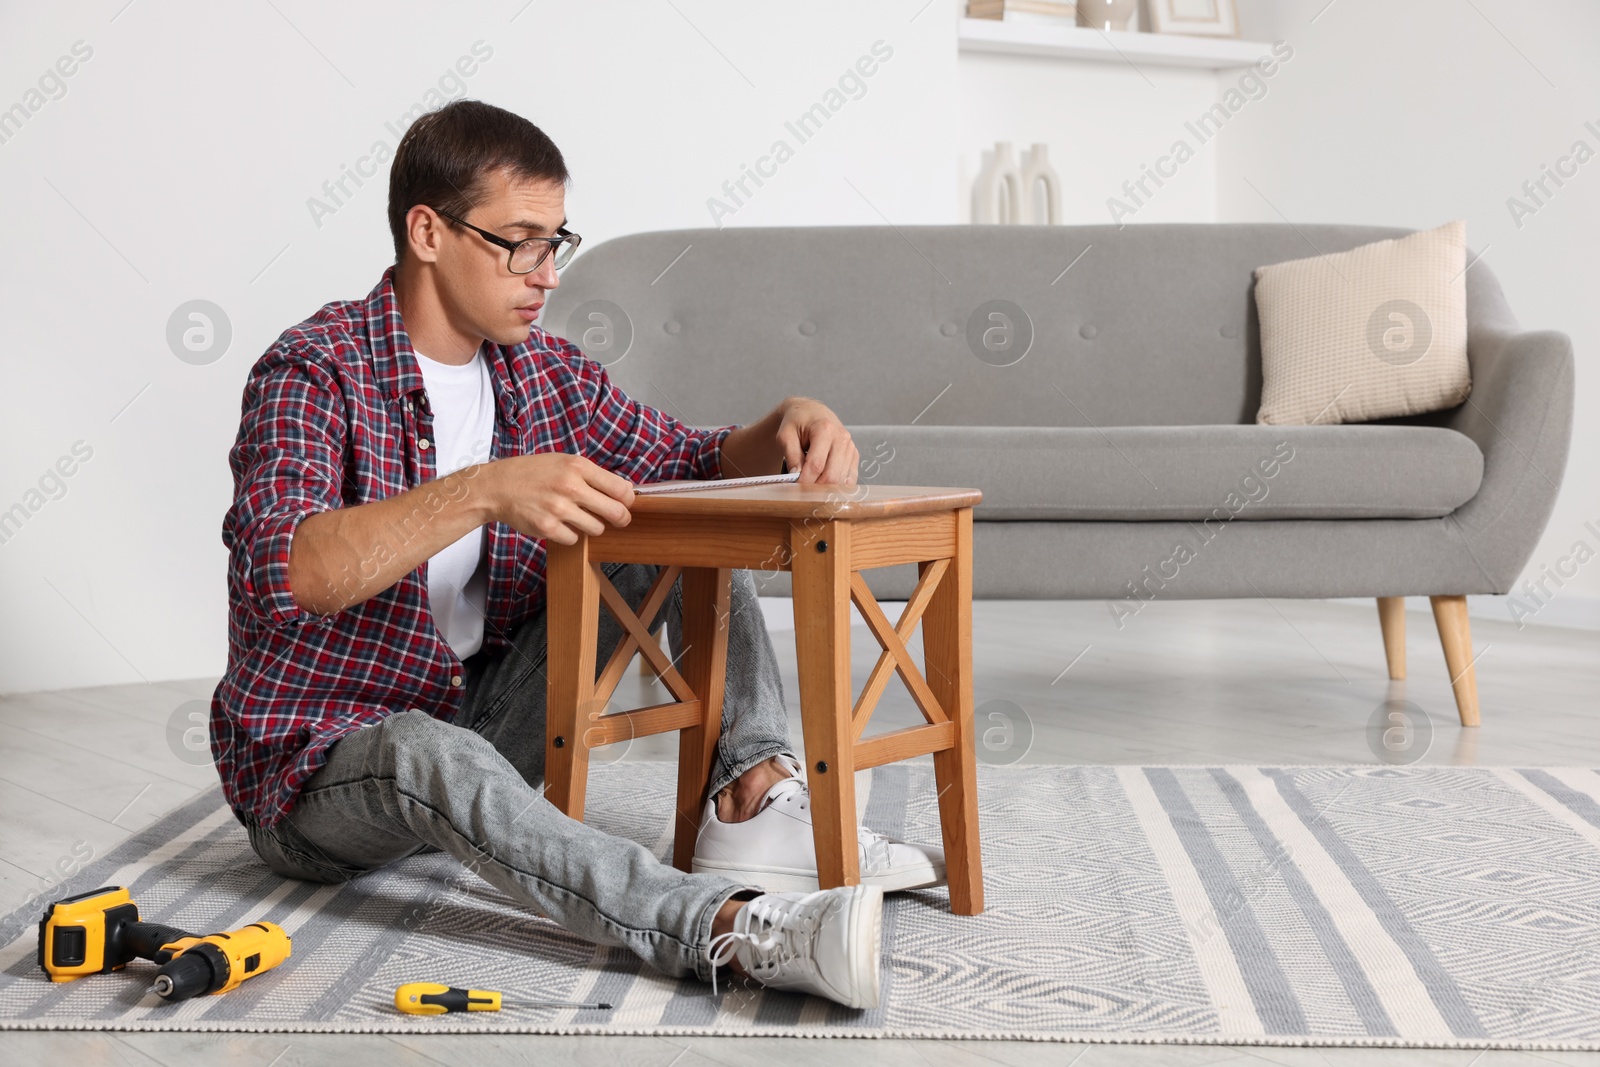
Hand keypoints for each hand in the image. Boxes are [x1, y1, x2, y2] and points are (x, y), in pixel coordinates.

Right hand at [482, 453, 634, 543]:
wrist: (497, 487)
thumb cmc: (533, 473)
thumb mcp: (563, 462)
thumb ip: (592, 475)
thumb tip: (625, 490)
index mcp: (577, 466)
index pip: (620, 488)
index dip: (628, 500)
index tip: (626, 504)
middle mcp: (570, 486)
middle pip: (616, 512)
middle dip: (620, 518)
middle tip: (618, 519)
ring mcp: (559, 509)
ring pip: (597, 528)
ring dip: (591, 526)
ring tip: (576, 516)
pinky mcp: (548, 528)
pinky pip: (575, 539)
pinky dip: (570, 534)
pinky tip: (559, 523)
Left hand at [775, 397, 858, 485]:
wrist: (810, 413)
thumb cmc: (796, 423)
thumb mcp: (785, 436)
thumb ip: (791, 456)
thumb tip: (797, 476)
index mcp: (824, 429)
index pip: (816, 465)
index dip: (805, 481)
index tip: (795, 489)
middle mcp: (841, 438)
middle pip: (832, 475)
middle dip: (815, 487)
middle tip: (801, 490)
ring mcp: (850, 447)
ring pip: (841, 480)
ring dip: (825, 488)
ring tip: (810, 485)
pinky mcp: (854, 455)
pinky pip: (849, 478)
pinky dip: (836, 485)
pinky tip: (824, 483)